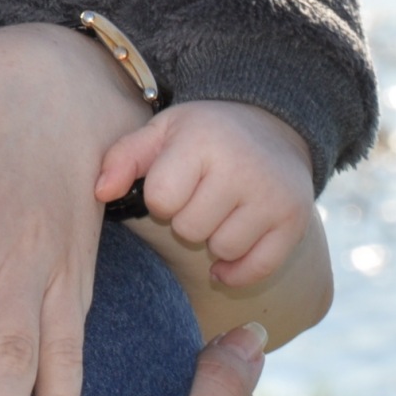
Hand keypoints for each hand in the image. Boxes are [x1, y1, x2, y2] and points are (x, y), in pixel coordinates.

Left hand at [96, 101, 313, 286]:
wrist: (272, 127)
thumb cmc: (204, 135)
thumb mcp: (161, 132)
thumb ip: (123, 158)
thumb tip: (100, 192)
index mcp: (204, 141)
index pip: (161, 198)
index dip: (160, 197)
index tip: (174, 181)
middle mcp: (243, 168)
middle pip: (190, 228)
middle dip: (187, 217)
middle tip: (201, 194)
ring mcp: (273, 197)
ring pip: (223, 249)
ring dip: (214, 238)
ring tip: (221, 209)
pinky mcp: (294, 222)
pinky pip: (257, 269)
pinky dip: (239, 269)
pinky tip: (232, 250)